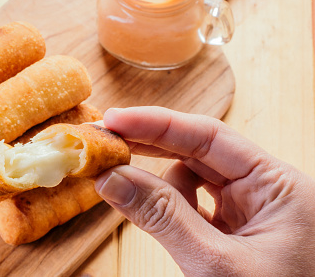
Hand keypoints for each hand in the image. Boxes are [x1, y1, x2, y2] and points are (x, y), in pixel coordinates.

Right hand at [95, 107, 314, 275]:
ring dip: (159, 185)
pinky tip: (156, 217)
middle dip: (150, 145)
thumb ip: (162, 217)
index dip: (157, 124)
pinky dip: (169, 208)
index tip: (115, 120)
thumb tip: (112, 178)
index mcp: (277, 185)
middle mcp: (264, 189)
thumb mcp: (214, 263)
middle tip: (107, 140)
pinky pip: (193, 205)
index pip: (209, 136)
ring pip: (192, 178)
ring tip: (130, 193)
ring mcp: (249, 210)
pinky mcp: (234, 230)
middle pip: (198, 150)